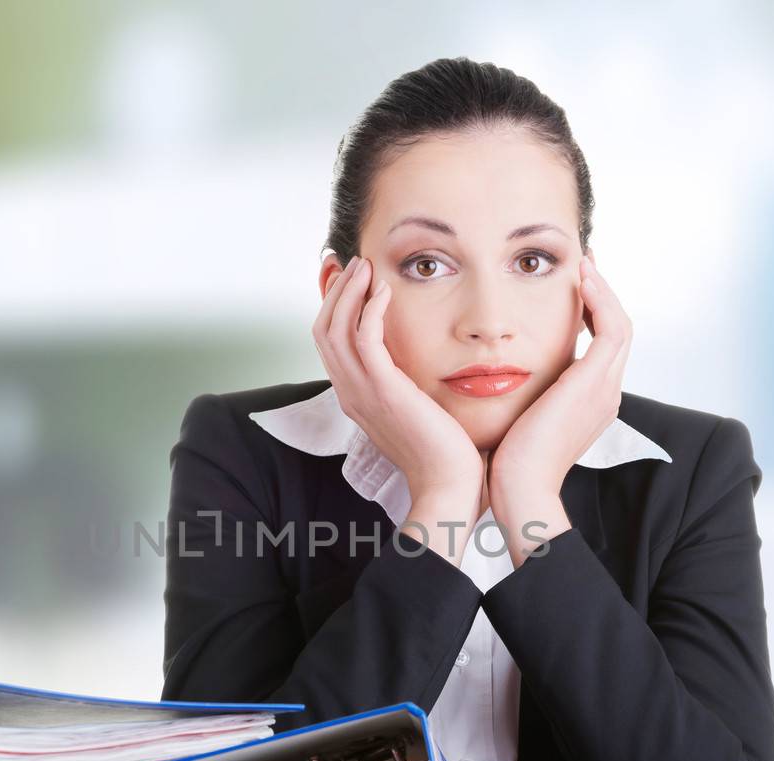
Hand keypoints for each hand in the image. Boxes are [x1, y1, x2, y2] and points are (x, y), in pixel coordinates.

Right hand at [312, 255, 485, 550]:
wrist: (451, 486)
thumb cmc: (445, 453)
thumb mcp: (418, 411)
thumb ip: (408, 385)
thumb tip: (420, 365)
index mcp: (356, 397)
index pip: (329, 343)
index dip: (335, 306)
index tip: (353, 278)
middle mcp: (351, 393)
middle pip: (323, 329)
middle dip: (337, 291)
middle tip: (355, 262)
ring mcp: (363, 393)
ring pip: (335, 329)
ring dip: (350, 291)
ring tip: (367, 266)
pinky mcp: (384, 391)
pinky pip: (364, 339)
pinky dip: (369, 310)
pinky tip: (385, 292)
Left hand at [489, 249, 632, 563]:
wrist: (519, 490)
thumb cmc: (507, 466)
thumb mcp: (517, 422)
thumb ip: (519, 398)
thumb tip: (495, 381)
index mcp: (589, 405)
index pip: (599, 351)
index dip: (590, 318)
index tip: (570, 294)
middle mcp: (605, 394)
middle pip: (616, 333)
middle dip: (601, 298)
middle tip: (583, 267)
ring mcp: (605, 388)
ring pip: (620, 324)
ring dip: (603, 291)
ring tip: (582, 265)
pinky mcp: (594, 380)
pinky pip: (612, 325)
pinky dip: (600, 299)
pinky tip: (578, 279)